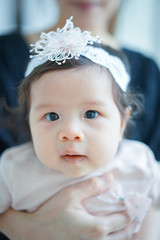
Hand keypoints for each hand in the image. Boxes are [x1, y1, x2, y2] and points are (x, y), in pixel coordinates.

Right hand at [0, 175, 133, 239]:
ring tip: (120, 214)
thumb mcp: (70, 194)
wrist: (37, 232)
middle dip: (128, 217)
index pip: (125, 218)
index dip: (129, 206)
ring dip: (123, 227)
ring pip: (119, 239)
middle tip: (126, 204)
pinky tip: (109, 223)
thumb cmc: (52, 212)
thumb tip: (110, 178)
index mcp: (97, 228)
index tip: (126, 196)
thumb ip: (92, 185)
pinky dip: (115, 234)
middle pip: (126, 231)